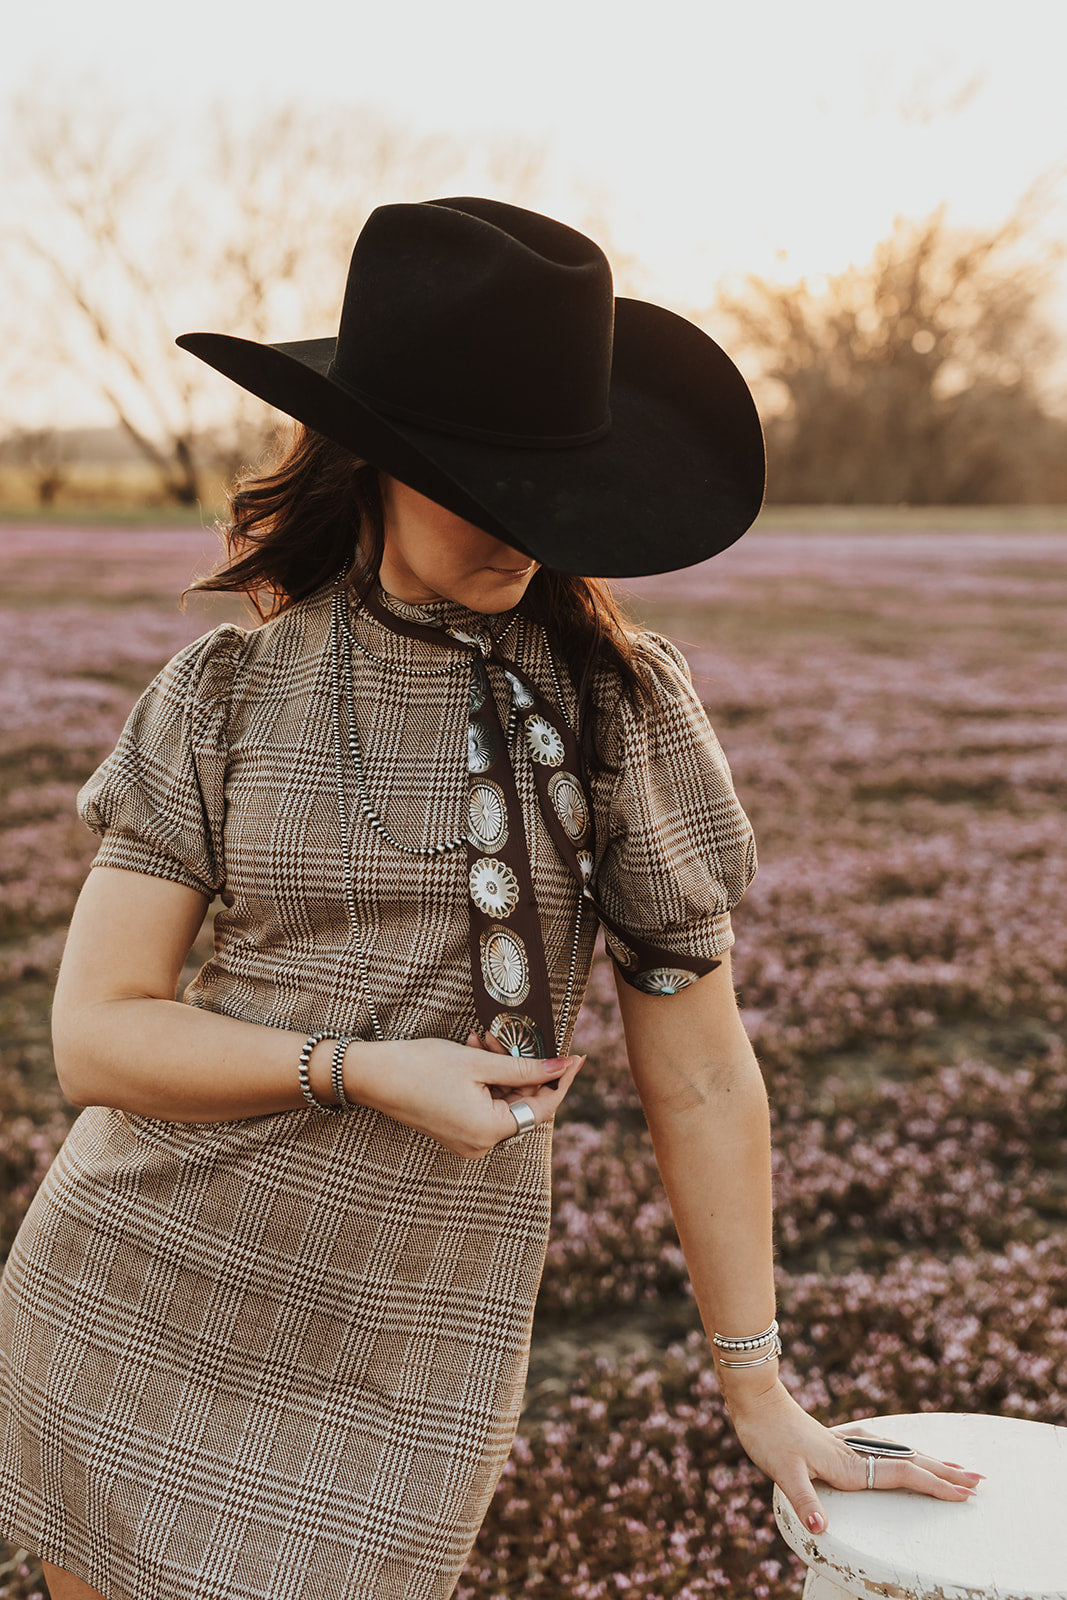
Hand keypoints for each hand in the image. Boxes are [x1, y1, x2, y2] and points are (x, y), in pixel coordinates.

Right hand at [343, 1032, 583, 1159]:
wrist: (372, 1076)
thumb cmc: (423, 1067)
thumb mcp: (479, 1063)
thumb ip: (525, 1069)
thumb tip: (561, 1066)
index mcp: (490, 1132)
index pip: (542, 1108)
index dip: (561, 1079)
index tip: (576, 1056)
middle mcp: (480, 1144)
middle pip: (520, 1104)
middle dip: (519, 1067)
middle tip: (509, 1036)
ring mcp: (466, 1140)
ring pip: (501, 1100)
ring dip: (499, 1068)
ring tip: (481, 1039)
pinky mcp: (454, 1130)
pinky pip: (483, 1104)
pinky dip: (484, 1079)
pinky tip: (471, 1050)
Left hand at [723, 1380, 982, 1532]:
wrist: (753, 1397)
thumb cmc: (766, 1433)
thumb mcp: (781, 1470)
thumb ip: (802, 1500)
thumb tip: (819, 1528)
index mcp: (848, 1464)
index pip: (902, 1476)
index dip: (935, 1485)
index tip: (965, 1492)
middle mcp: (853, 1453)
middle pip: (910, 1462)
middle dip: (945, 1473)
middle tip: (979, 1480)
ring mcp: (846, 1444)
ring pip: (898, 1454)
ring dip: (928, 1461)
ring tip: (953, 1467)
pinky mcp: (835, 1441)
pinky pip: (881, 1449)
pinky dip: (902, 1454)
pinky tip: (901, 1452)